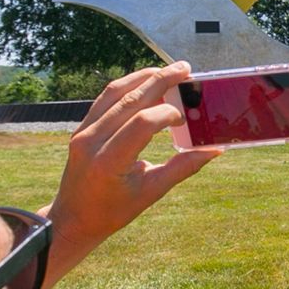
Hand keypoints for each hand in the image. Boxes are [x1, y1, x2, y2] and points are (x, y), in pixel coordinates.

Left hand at [43, 63, 218, 282]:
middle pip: (129, 99)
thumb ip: (183, 168)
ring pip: (114, 92)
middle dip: (160, 80)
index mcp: (109, 162)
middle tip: (185, 69)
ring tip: (168, 71)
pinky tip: (146, 83)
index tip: (185, 117)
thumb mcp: (151, 193)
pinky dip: (127, 87)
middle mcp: (91, 141)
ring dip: (143, 77)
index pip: (142, 123)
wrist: (74, 219)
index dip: (167, 113)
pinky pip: (105, 99)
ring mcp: (82, 132)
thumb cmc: (114, 211)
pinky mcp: (80, 128)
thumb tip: (215, 149)